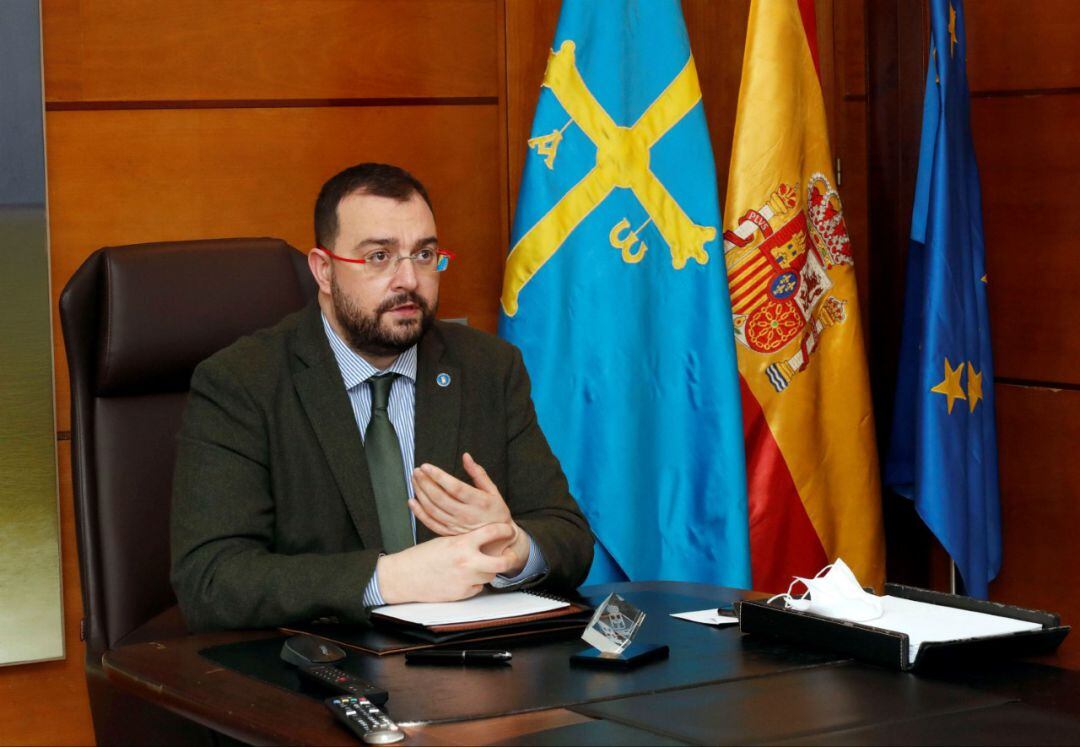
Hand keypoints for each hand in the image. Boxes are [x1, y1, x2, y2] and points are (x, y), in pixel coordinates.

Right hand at [375, 523, 520, 603]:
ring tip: (478, 565)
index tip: (509, 530)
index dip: (505, 530)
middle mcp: (467, 562)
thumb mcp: (445, 541)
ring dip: (488, 570)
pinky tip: (464, 577)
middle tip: (510, 555)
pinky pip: (478, 587)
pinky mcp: (462, 593)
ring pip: (490, 576)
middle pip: (501, 562)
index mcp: (462, 544)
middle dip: (509, 558)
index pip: (492, 533)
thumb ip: (466, 541)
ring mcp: (466, 580)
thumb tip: (483, 539)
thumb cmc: (422, 557)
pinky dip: (475, 583)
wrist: (405, 577)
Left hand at [410, 453, 510, 533]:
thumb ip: (478, 473)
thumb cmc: (496, 511)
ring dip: (421, 494)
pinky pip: (431, 523)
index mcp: (478, 502)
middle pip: (440, 498)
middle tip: (416, 471)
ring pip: (433, 510)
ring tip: (414, 480)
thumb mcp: (493, 490)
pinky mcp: (449, 533)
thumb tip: (466, 456)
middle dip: (425, 483)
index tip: (426, 466)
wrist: (499, 539)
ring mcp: (456, 526)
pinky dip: (419, 513)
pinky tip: (412, 501)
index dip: (439, 476)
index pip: (455, 487)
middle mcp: (466, 515)